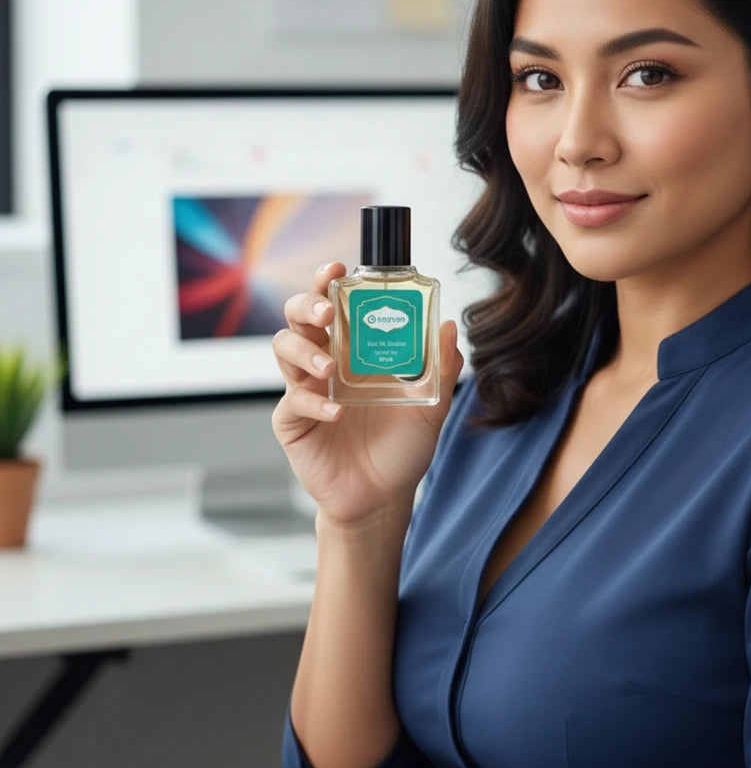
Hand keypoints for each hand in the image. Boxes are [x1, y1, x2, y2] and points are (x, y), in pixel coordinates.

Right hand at [271, 263, 463, 531]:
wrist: (382, 498)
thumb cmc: (401, 449)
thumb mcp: (431, 406)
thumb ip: (440, 368)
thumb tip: (449, 326)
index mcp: (354, 351)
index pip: (333, 305)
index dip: (328, 283)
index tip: (338, 269)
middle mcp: (325, 364)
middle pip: (298, 318)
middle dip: (307, 305)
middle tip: (326, 313)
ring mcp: (305, 391)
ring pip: (284, 350)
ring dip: (304, 353)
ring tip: (330, 369)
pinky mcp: (293, 422)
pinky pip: (292, 402)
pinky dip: (314, 404)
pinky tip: (337, 413)